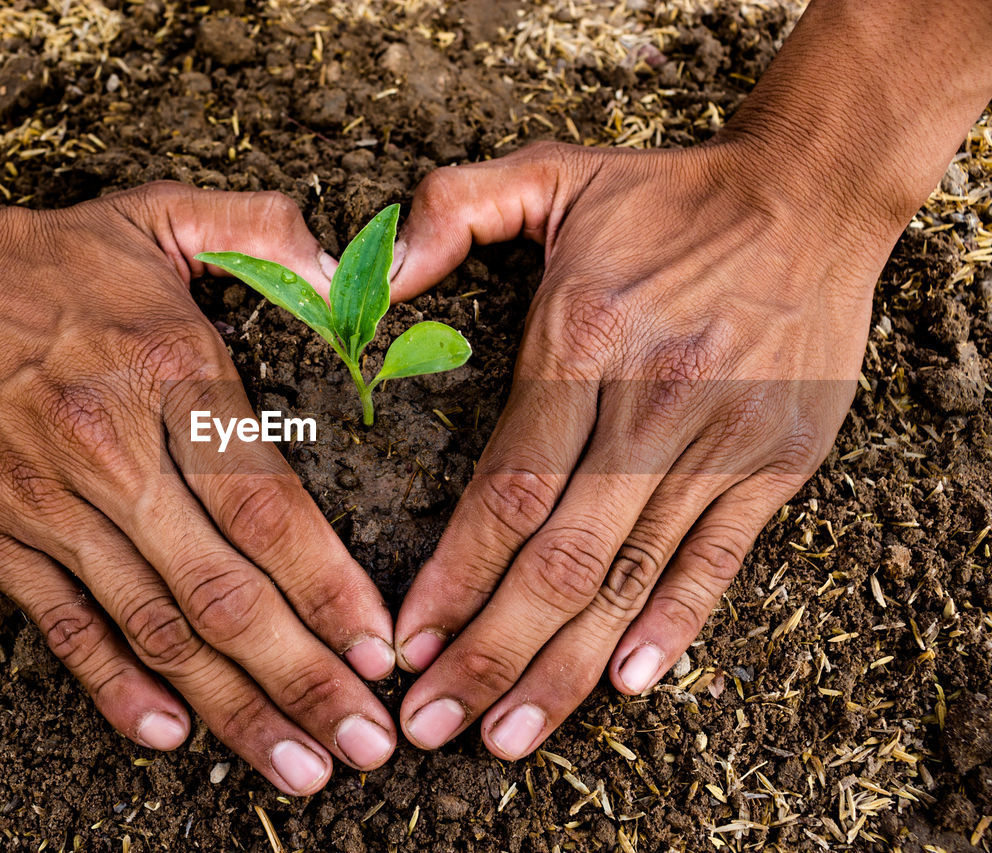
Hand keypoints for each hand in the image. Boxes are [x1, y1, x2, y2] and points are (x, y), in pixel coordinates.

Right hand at [0, 184, 397, 792]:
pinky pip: (66, 629)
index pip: (268, 506)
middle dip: (304, 678)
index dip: (328, 588)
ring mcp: (45, 504)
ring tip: (299, 763)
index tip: (380, 650)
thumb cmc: (48, 255)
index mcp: (169, 374)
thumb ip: (265, 232)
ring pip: (155, 627)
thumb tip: (349, 272)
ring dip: (233, 707)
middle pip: (223, 589)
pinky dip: (119, 689)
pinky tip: (174, 735)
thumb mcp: (162, 213)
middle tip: (367, 743)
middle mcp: (111, 451)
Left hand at [386, 139, 903, 757]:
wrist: (810, 196)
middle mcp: (650, 408)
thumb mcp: (550, 173)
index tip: (408, 642)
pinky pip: (717, 563)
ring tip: (507, 735)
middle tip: (432, 727)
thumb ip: (449, 209)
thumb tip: (370, 277)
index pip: (507, 491)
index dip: (453, 576)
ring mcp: (719, 444)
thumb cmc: (665, 196)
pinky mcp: (773, 465)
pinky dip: (672, 629)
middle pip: (560, 560)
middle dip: (489, 654)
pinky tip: (625, 684)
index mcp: (584, 344)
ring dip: (563, 667)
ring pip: (630, 581)